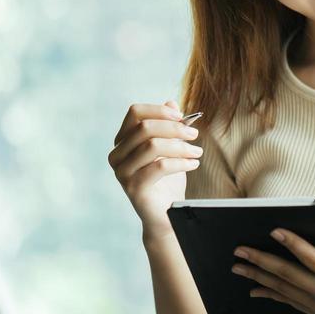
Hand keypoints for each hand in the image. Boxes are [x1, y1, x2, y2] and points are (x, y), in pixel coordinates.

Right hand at [108, 98, 202, 235]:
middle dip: (174, 128)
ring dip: (181, 146)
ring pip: (152, 146)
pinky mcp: (133, 187)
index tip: (182, 116)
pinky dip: (181, 162)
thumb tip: (171, 102)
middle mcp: (116, 154)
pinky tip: (193, 164)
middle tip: (195, 134)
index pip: (134, 113)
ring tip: (198, 152)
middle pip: (144, 127)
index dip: (159, 110)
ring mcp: (122, 172)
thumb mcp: (171, 148)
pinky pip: (159, 166)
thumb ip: (169, 126)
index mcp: (122, 141)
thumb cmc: (168, 178)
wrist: (167, 211)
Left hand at [231, 222, 314, 313]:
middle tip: (240, 251)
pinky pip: (288, 303)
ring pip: (283, 290)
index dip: (293, 244)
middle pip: (287, 275)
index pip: (312, 259)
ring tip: (238, 267)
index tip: (275, 232)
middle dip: (261, 261)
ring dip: (258, 278)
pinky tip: (254, 290)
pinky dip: (270, 295)